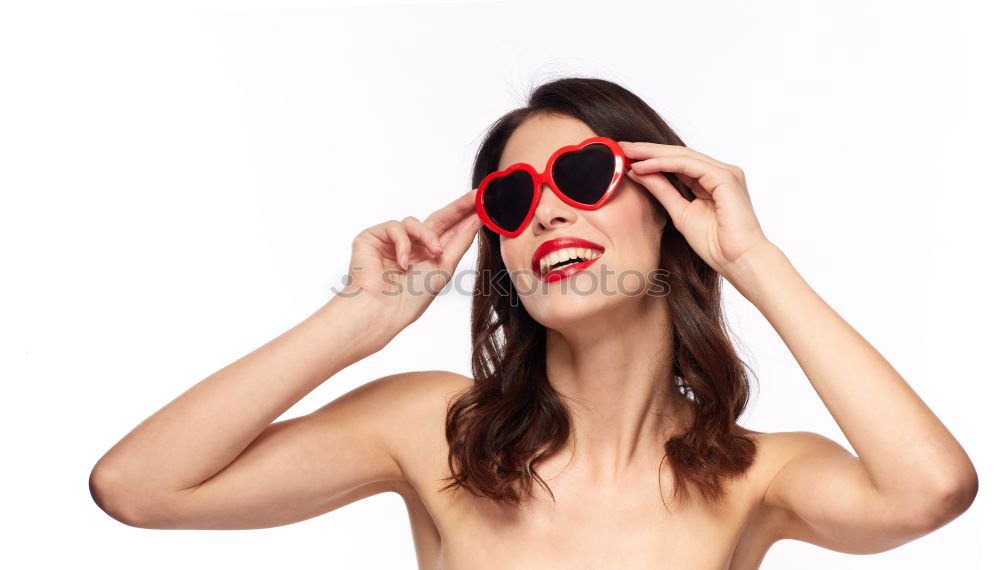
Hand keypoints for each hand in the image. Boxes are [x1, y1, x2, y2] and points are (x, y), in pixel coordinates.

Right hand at [339, 188, 481, 327]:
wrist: (383, 309)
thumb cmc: (412, 297)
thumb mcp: (444, 267)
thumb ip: (460, 241)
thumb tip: (477, 219)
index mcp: (428, 255)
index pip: (448, 230)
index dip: (465, 216)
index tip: (483, 203)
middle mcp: (411, 245)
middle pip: (436, 219)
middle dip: (456, 208)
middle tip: (474, 196)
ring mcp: (391, 241)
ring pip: (414, 222)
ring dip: (427, 235)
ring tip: (435, 253)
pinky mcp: (372, 237)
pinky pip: (394, 227)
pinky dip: (402, 244)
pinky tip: (402, 262)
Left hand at [619, 141, 772, 277]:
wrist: (739, 261)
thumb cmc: (716, 245)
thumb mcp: (680, 213)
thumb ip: (662, 191)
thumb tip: (638, 173)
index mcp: (712, 181)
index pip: (677, 163)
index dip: (650, 158)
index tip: (625, 158)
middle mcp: (721, 172)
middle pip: (678, 155)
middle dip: (648, 150)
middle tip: (621, 147)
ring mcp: (725, 173)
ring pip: (682, 156)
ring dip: (652, 153)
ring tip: (627, 152)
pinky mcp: (725, 178)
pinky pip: (688, 165)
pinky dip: (663, 164)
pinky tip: (643, 165)